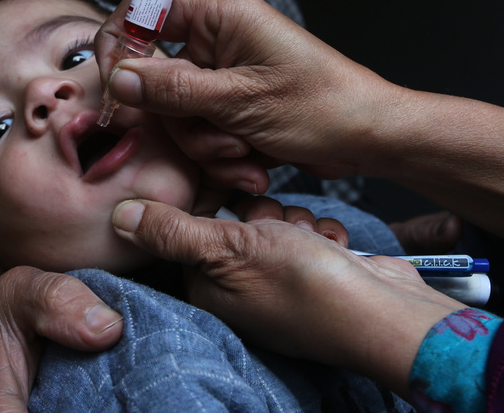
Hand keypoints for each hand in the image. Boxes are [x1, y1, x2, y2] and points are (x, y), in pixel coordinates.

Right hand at [95, 0, 396, 182]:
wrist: (370, 138)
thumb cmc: (321, 106)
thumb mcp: (239, 101)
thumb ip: (172, 89)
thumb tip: (119, 78)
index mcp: (221, 15)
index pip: (145, 8)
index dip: (122, 43)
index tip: (118, 86)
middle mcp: (218, 38)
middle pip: (156, 74)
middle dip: (183, 119)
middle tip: (219, 137)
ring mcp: (225, 73)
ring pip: (177, 111)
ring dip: (207, 144)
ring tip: (246, 153)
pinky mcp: (233, 104)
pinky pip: (201, 129)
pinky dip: (222, 153)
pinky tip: (254, 164)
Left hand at [112, 199, 464, 396]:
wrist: (383, 312)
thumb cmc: (306, 285)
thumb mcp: (227, 247)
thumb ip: (171, 230)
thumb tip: (120, 218)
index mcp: (206, 286)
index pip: (189, 225)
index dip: (211, 199)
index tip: (232, 192)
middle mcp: (239, 286)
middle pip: (234, 217)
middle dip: (260, 210)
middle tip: (274, 227)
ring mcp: (278, 279)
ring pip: (272, 219)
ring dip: (293, 220)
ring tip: (306, 240)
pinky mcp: (312, 269)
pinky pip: (305, 231)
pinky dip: (320, 233)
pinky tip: (329, 247)